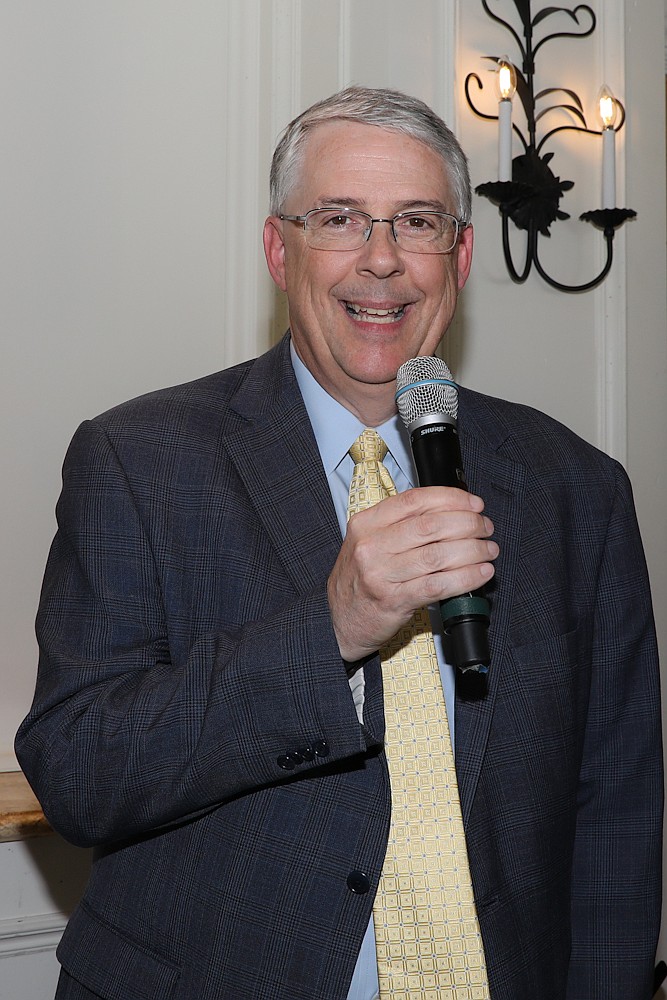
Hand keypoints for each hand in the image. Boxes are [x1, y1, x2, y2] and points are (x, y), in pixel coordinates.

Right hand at [327, 487, 497, 662]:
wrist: (340, 620)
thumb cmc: (361, 579)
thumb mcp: (369, 542)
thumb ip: (400, 525)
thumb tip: (451, 510)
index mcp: (366, 523)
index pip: (415, 500)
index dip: (451, 498)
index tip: (473, 504)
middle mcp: (371, 546)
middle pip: (430, 525)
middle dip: (467, 523)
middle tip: (485, 527)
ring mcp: (380, 574)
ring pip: (438, 555)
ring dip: (472, 550)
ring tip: (488, 550)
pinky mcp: (394, 600)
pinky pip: (438, 585)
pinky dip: (465, 577)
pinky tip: (480, 573)